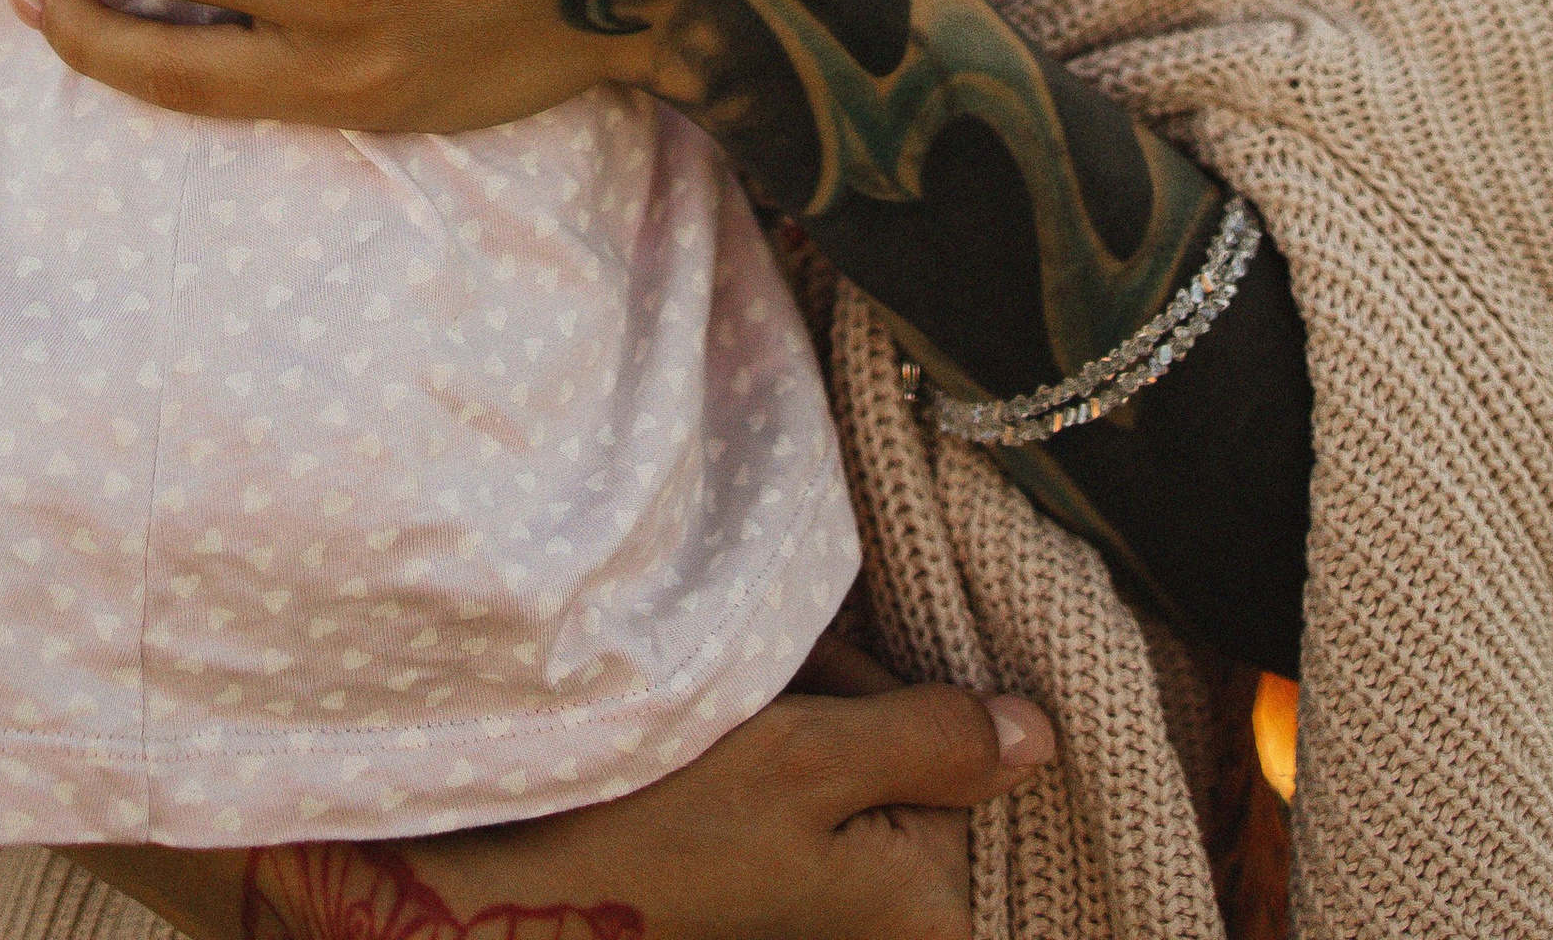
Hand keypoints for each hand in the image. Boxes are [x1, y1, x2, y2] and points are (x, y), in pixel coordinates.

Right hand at [221, 656, 1053, 939]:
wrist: (509, 881)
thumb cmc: (659, 826)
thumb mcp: (807, 764)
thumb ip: (931, 740)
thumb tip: (1043, 734)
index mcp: (920, 895)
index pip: (984, 756)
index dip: (925, 682)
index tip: (857, 657)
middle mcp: (881, 895)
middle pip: (920, 732)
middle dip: (857, 673)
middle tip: (774, 671)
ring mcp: (822, 869)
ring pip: (858, 724)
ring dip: (807, 677)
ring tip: (732, 681)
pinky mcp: (770, 845)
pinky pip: (807, 746)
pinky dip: (771, 704)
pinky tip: (719, 695)